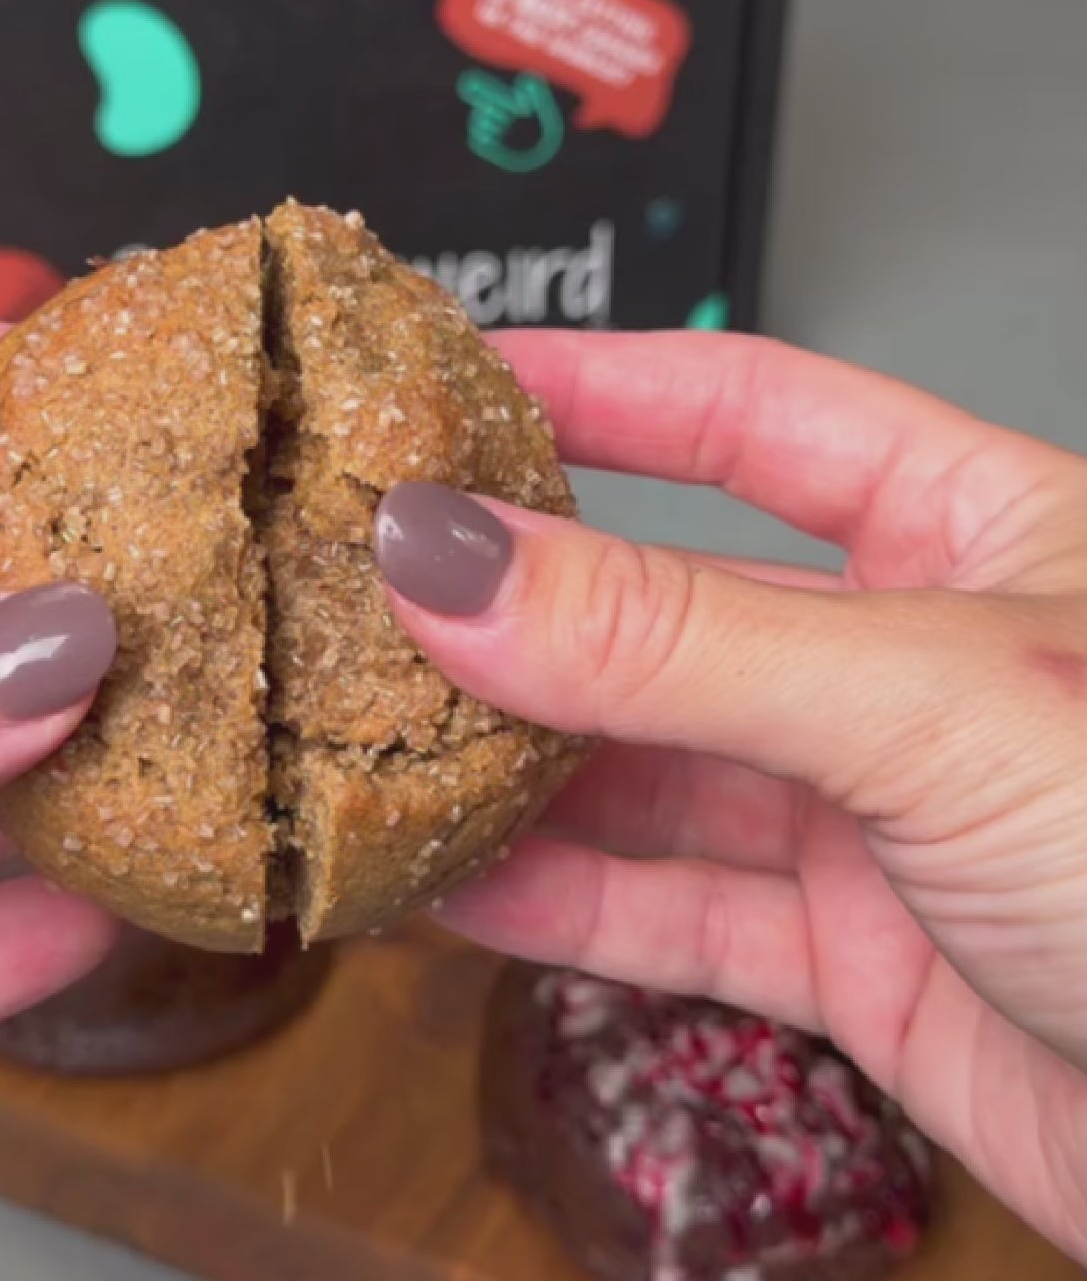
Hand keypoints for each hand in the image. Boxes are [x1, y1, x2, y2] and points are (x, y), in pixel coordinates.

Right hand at [373, 330, 1086, 1259]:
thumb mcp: (927, 699)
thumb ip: (676, 640)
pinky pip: (665, 910)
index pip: (748, 412)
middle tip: (370, 582)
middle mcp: (901, 663)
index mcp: (967, 532)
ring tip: (371, 739)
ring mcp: (865, 813)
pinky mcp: (845, 955)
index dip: (600, 385)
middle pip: (667, 605)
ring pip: (648, 770)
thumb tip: (457, 559)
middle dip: (521, 602)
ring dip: (514, 766)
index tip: (454, 383)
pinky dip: (554, 904)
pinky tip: (447, 885)